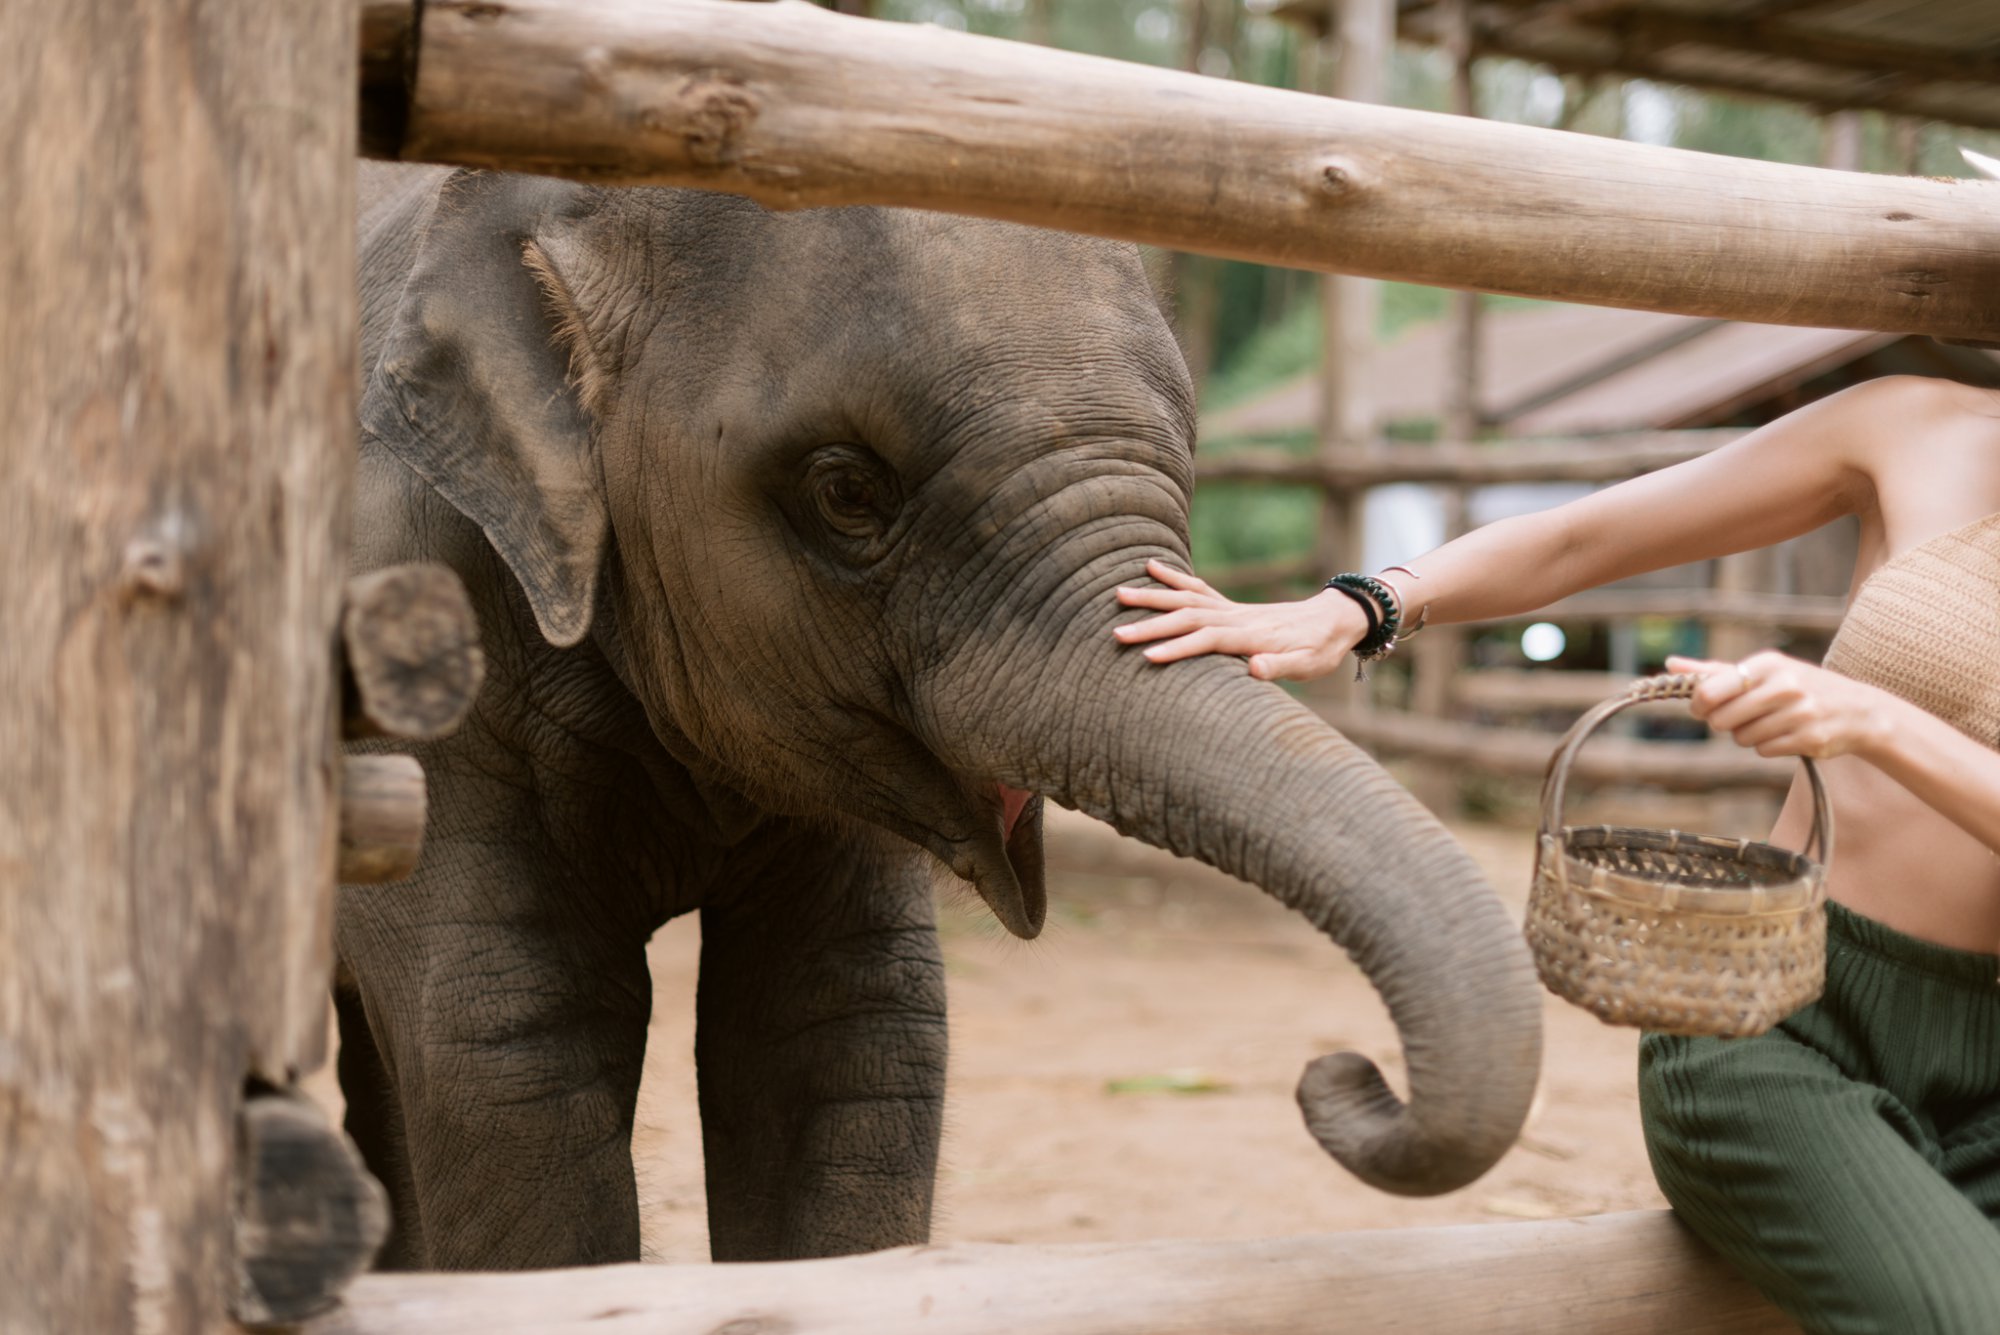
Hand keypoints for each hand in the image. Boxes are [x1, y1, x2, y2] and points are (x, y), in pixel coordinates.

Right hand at [1112, 559, 1367, 680]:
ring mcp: (1231, 609)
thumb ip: (1280, 666)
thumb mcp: (1308, 665)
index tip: (1147, 655)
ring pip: (1185, 600)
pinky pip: (1196, 589)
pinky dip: (1172, 578)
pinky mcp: (1230, 606)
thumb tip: (1253, 669)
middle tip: (1115, 632)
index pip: (1206, 640)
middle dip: (1150, 624)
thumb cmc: (1320, 649)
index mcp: (1250, 636)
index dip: (1177, 648)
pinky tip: (1150, 567)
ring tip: (1117, 594)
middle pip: (1187, 617)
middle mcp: (1235, 617)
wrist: (1335, 619)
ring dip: (1152, 597)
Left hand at [1665, 651, 1890, 759]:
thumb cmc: (1798, 686)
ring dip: (1749, 735)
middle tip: (1743, 716)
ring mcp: (1798, 713)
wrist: (1858, 710)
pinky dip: (1768, 746)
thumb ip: (1715, 670)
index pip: (1710, 691)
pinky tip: (1786, 734)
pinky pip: (1763, 751)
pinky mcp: (1808, 739)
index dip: (1700, 705)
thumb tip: (1671, 664)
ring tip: (1771, 722)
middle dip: (1725, 722)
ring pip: (1742, 737)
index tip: (1704, 707)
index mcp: (1768, 664)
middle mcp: (1784, 685)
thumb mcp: (1763, 670)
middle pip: (1722, 720)